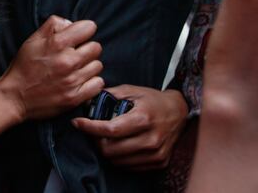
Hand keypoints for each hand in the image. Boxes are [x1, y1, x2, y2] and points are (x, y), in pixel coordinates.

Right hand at [0, 15, 103, 120]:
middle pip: (96, 47)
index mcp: (57, 43)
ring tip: (75, 69)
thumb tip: (71, 23)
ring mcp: (72, 80)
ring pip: (97, 65)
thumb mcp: (33, 39)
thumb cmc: (23, 67)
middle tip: (75, 54)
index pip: (89, 27)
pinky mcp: (75, 97)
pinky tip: (79, 81)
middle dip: (86, 48)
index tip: (78, 37)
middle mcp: (67, 61)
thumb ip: (53, 25)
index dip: (83, 30)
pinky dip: (91, 82)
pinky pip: (98, 83)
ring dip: (88, 66)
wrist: (15, 97)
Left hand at [72, 86, 187, 169]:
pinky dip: (118, 158)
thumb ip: (110, 95)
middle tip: (91, 131)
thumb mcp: (132, 91)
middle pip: (110, 150)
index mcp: (143, 118)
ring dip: (105, 151)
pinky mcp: (159, 162)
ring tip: (104, 138)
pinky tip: (117, 145)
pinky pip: (129, 167)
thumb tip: (87, 100)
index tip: (77, 123)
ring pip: (117, 161)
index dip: (90, 128)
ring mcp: (156, 153)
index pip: (110, 130)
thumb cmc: (153, 100)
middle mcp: (151, 139)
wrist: (180, 112)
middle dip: (95, 140)